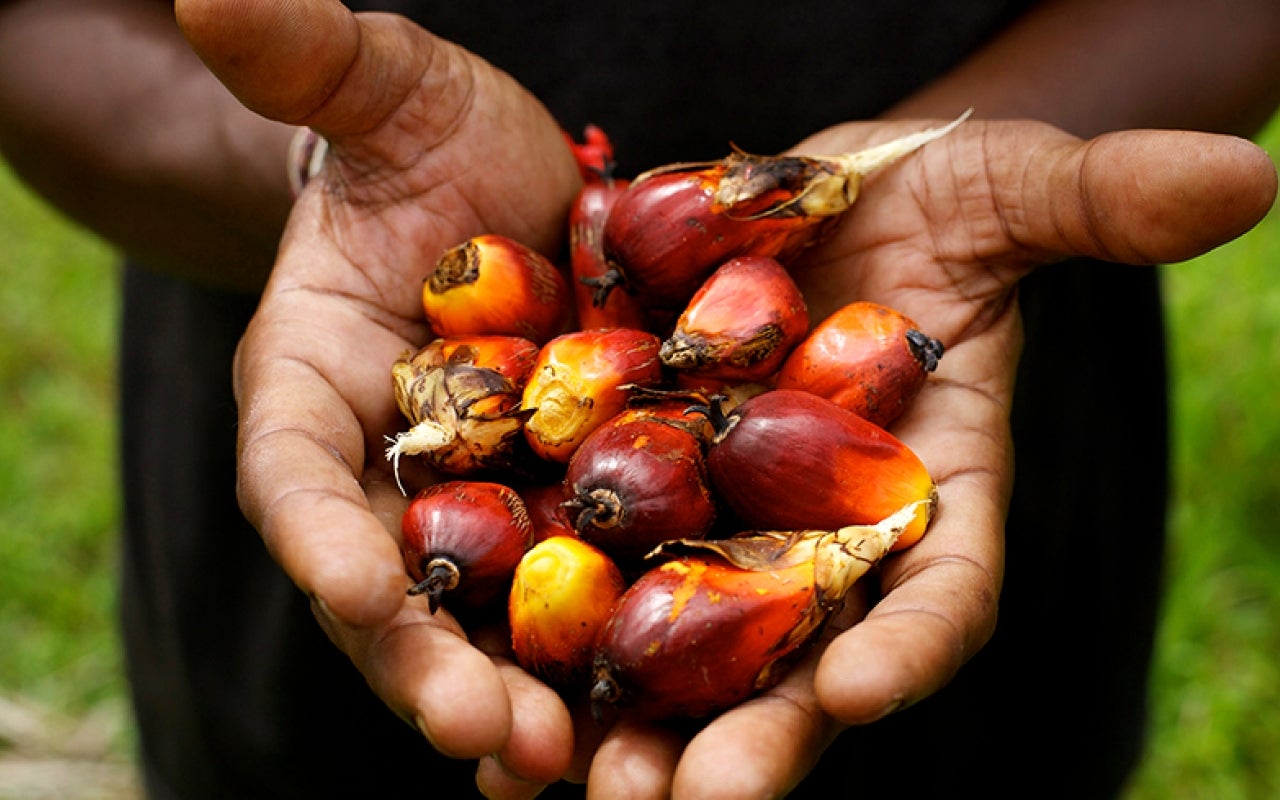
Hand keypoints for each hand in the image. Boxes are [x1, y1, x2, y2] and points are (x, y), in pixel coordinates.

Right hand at [177, 0, 584, 793]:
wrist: (501, 192)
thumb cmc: (425, 143)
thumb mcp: (388, 89)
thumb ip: (313, 62)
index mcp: (314, 386)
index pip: (297, 471)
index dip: (320, 532)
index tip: (353, 588)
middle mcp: (386, 474)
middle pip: (391, 589)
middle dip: (432, 666)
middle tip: (498, 739)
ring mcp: (477, 509)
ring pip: (485, 626)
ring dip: (527, 701)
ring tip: (583, 774)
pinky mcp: (565, 512)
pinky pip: (581, 600)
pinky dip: (604, 664)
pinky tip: (650, 725)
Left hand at [577, 122, 1276, 795]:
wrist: (803, 202)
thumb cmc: (919, 197)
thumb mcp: (999, 183)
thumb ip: (1095, 200)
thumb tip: (1242, 177)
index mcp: (931, 496)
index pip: (944, 588)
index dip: (917, 639)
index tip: (870, 688)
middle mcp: (829, 543)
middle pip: (802, 658)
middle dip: (755, 734)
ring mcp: (728, 531)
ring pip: (683, 650)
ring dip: (632, 725)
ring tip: (568, 788)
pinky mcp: (633, 499)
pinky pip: (588, 583)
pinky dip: (543, 643)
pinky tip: (485, 693)